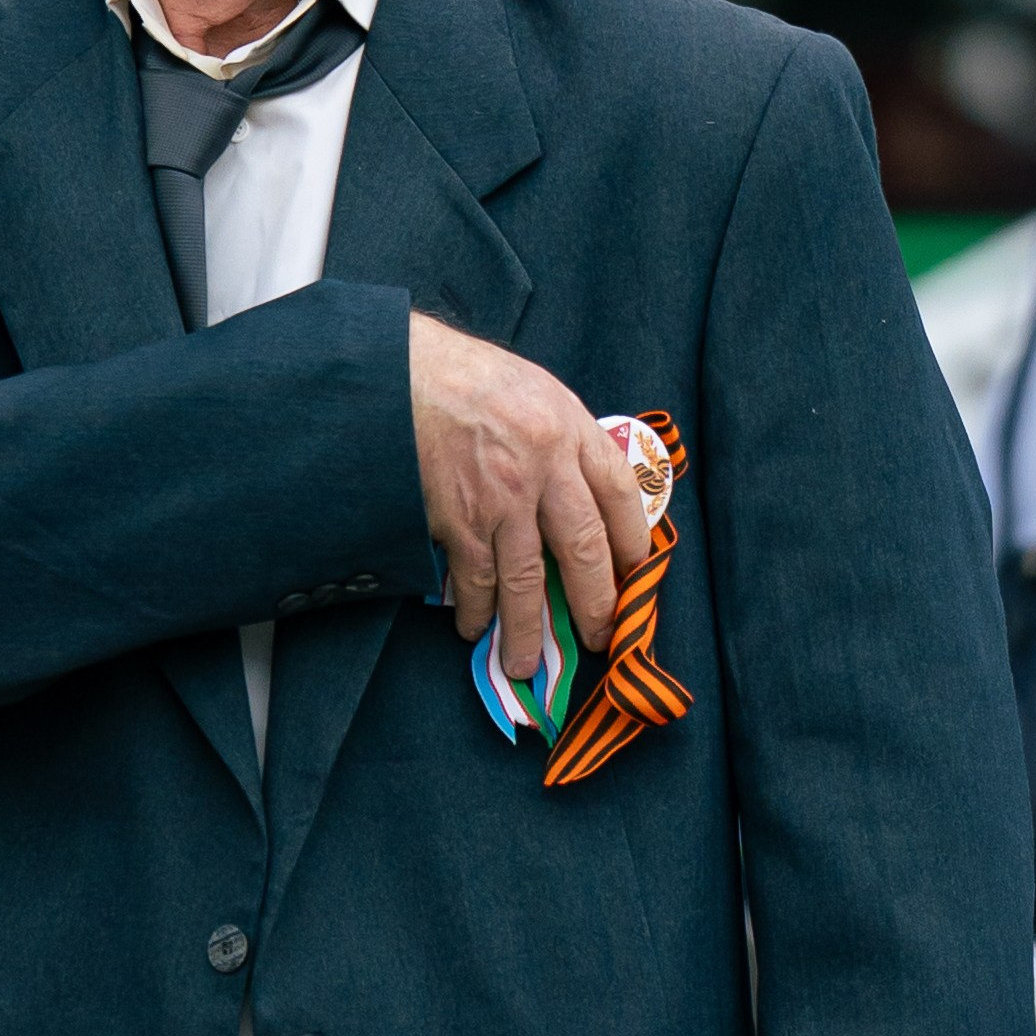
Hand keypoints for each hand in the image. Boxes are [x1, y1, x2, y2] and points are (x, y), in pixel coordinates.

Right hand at [408, 313, 649, 677]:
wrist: (399, 373)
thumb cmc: (464, 377)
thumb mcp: (534, 391)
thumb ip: (563, 440)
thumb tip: (580, 494)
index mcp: (569, 430)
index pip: (620, 495)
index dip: (634, 542)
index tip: (635, 575)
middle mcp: (543, 468)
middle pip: (585, 550)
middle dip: (595, 604)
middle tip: (598, 637)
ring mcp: (500, 499)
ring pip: (527, 581)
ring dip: (529, 629)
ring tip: (527, 662)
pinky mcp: (458, 519)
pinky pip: (475, 579)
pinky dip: (475, 610)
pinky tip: (475, 627)